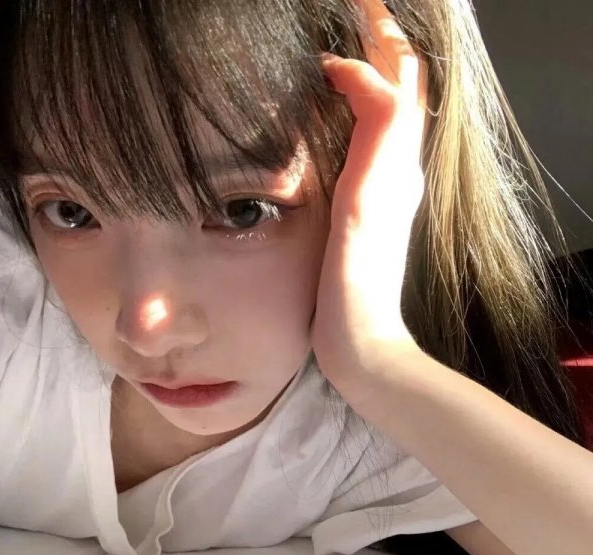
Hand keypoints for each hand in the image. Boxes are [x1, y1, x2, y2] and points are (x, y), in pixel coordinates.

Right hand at [312, 0, 429, 401]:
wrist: (360, 336)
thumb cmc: (356, 279)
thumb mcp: (365, 203)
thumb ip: (377, 137)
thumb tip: (365, 74)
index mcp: (396, 161)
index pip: (398, 78)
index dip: (376, 37)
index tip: (340, 20)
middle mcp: (397, 167)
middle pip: (401, 87)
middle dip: (381, 41)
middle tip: (352, 11)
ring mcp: (383, 186)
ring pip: (388, 109)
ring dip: (375, 69)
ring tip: (347, 44)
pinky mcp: (367, 204)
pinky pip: (372, 138)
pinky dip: (360, 107)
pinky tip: (339, 107)